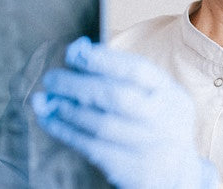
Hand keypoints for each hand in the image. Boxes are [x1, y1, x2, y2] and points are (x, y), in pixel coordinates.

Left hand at [31, 37, 218, 188]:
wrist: (176, 170)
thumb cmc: (154, 120)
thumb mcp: (151, 93)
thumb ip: (119, 73)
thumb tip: (77, 52)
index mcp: (169, 92)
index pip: (136, 70)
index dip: (103, 60)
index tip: (74, 53)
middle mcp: (163, 118)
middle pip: (116, 97)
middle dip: (77, 85)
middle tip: (52, 78)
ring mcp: (149, 145)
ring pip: (101, 124)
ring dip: (67, 109)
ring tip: (47, 100)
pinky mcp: (133, 170)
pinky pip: (92, 147)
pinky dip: (66, 132)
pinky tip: (52, 121)